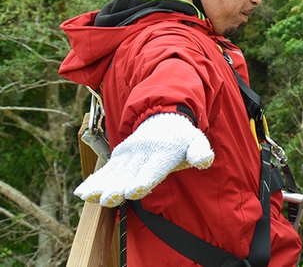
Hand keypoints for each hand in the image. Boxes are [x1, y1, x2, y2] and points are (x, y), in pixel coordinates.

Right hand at [75, 113, 213, 206]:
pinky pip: (106, 169)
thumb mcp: (196, 140)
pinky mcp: (120, 155)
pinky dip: (94, 180)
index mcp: (163, 151)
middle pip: (129, 173)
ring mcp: (129, 153)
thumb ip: (200, 151)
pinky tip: (82, 192)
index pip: (153, 168)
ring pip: (114, 172)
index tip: (133, 191)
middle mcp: (143, 152)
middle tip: (108, 199)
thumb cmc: (182, 137)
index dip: (144, 180)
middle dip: (118, 187)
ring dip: (101, 185)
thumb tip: (206, 160)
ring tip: (89, 197)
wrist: (163, 117)